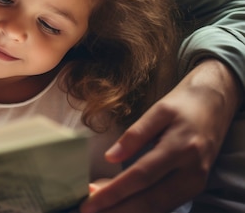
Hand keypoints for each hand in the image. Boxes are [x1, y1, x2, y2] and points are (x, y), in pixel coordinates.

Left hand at [80, 59, 242, 212]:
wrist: (217, 104)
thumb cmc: (184, 105)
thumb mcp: (158, 110)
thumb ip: (135, 134)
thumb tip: (110, 157)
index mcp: (180, 149)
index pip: (141, 177)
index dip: (114, 191)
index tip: (90, 199)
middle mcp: (192, 172)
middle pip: (150, 201)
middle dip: (118, 209)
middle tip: (89, 211)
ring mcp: (196, 183)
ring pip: (159, 208)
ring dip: (128, 212)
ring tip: (101, 211)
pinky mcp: (195, 188)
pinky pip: (166, 205)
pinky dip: (143, 208)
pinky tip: (122, 206)